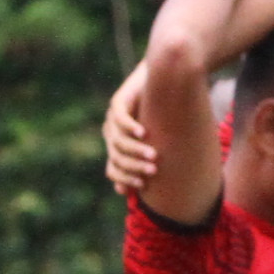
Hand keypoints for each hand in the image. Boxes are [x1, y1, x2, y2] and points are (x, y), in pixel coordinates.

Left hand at [101, 62, 155, 194]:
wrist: (161, 81)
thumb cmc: (162, 115)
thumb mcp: (155, 142)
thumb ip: (146, 161)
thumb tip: (129, 193)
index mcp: (117, 147)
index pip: (113, 170)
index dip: (125, 179)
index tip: (143, 185)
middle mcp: (111, 134)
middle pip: (117, 157)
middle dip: (134, 166)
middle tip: (153, 171)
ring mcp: (112, 118)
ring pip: (119, 141)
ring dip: (136, 150)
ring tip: (153, 155)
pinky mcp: (118, 102)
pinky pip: (121, 118)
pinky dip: (131, 127)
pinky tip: (143, 133)